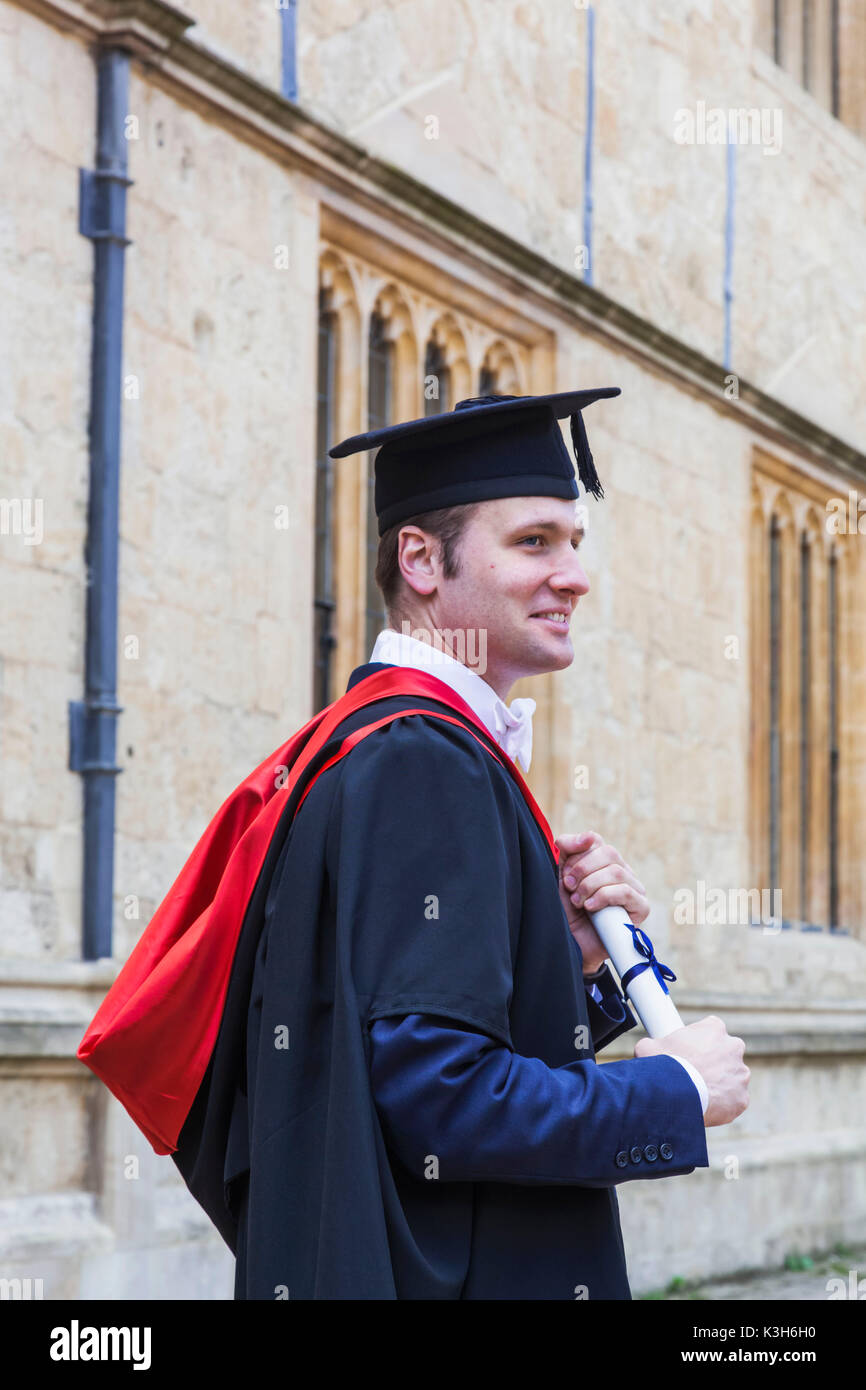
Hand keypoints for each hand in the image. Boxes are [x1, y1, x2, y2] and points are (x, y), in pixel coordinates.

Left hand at [555, 830, 649, 975]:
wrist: (574, 944)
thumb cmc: (569, 911)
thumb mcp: (561, 877)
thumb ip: (567, 851)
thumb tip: (587, 836)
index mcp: (604, 861)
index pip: (595, 840)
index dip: (577, 852)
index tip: (564, 872)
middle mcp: (622, 871)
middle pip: (608, 852)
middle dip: (582, 870)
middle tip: (569, 888)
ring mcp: (634, 889)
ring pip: (616, 872)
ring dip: (590, 886)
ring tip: (578, 902)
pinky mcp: (641, 907)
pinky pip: (626, 892)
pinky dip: (603, 897)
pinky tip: (590, 908)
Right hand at [634, 1016, 749, 1126]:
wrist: (675, 1095)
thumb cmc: (662, 1066)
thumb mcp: (648, 1046)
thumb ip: (655, 1043)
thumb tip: (648, 1048)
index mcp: (714, 1028)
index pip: (710, 1030)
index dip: (697, 1042)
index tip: (688, 1052)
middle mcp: (733, 1047)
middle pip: (725, 1053)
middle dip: (713, 1062)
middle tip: (694, 1073)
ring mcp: (740, 1074)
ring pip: (731, 1079)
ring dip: (719, 1084)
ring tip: (698, 1094)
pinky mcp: (742, 1099)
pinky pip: (732, 1101)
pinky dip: (721, 1105)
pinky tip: (705, 1107)